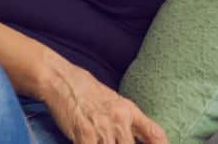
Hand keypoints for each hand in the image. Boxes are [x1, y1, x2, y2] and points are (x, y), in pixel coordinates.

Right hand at [40, 61, 167, 143]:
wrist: (63, 80)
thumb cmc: (87, 92)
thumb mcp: (114, 102)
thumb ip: (127, 120)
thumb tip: (137, 137)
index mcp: (130, 111)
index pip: (154, 134)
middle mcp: (120, 120)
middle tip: (115, 143)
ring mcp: (104, 128)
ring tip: (101, 143)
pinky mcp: (85, 135)